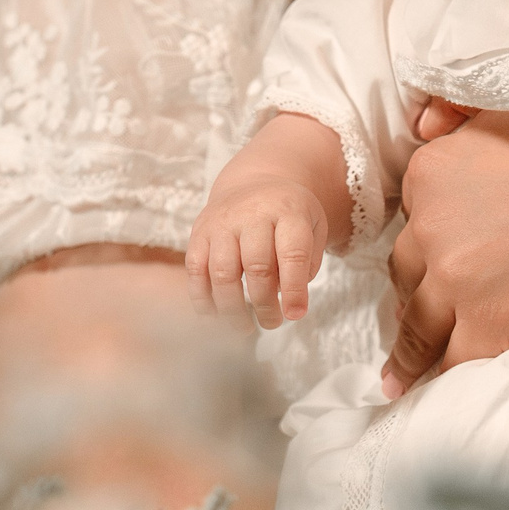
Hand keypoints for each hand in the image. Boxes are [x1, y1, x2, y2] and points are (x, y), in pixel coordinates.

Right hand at [186, 165, 328, 330]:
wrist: (254, 182)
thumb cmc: (288, 214)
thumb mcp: (312, 227)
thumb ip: (307, 263)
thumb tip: (289, 302)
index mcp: (288, 210)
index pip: (292, 254)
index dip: (294, 290)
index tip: (296, 315)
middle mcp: (253, 213)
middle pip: (257, 267)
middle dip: (265, 304)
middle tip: (272, 323)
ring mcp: (222, 222)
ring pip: (223, 272)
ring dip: (233, 308)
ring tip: (245, 327)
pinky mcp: (199, 232)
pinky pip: (196, 270)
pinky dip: (203, 299)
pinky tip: (216, 315)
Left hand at [382, 110, 508, 396]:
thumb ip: (462, 115)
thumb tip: (424, 118)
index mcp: (432, 172)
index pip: (414, 220)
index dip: (429, 243)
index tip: (438, 260)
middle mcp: (431, 225)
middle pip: (409, 271)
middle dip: (420, 292)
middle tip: (424, 316)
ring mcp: (455, 280)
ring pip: (418, 326)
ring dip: (411, 352)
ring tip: (400, 379)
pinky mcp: (486, 326)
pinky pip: (453, 361)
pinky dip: (448, 375)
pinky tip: (438, 391)